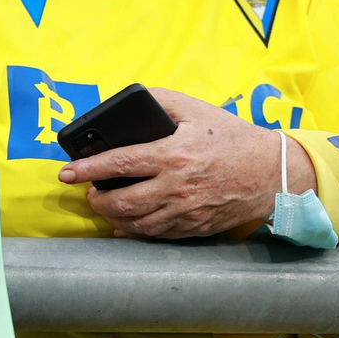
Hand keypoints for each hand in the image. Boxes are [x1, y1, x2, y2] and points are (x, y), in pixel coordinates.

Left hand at [59, 88, 290, 239]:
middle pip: (121, 202)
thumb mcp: (196, 110)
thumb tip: (127, 102)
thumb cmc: (232, 138)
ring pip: (136, 224)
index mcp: (173, 155)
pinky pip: (156, 236)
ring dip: (111, 217)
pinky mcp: (195, 228)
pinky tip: (123, 226)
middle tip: (87, 191)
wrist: (272, 173)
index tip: (65, 173)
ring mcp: (186, 212)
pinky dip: (133, 233)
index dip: (87, 170)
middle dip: (96, 199)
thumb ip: (160, 101)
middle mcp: (177, 187)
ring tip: (102, 205)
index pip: (118, 163)